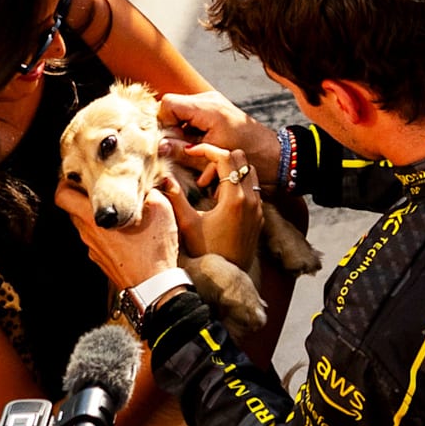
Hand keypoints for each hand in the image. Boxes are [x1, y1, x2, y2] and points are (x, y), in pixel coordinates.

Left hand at [56, 178, 181, 289]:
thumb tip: (147, 184)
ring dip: (97, 215)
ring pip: (86, 225)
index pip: (62, 195)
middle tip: (103, 188)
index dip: (66, 182)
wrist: (155, 287)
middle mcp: (88, 234)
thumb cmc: (154, 249)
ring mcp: (94, 250)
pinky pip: (98, 241)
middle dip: (85, 196)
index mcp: (93, 217)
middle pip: (73, 209)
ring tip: (118, 209)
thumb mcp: (159, 209)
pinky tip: (126, 232)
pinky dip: (106, 233)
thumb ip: (149, 190)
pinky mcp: (103, 261)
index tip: (79, 175)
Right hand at [158, 91, 280, 181]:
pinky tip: (200, 150)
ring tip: (193, 153)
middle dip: (172, 131)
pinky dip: (192, 134)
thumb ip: (182, 151)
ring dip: (182, 135)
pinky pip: (193, 118)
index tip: (171, 143)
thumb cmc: (250, 157)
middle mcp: (209, 100)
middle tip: (181, 151)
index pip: (168, 104)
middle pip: (173, 108)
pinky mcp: (216, 112)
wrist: (276, 157)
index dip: (164, 124)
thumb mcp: (213, 158)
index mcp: (208, 108)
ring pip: (182, 115)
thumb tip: (158, 146)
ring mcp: (213, 104)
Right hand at [167, 144, 263, 269]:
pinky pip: (253, 189)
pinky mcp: (260, 216)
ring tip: (212, 191)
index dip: (206, 150)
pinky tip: (221, 203)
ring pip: (249, 172)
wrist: (227, 275)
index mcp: (235, 198)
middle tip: (202, 179)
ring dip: (230, 173)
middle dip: (220, 160)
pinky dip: (238, 186)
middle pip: (241, 159)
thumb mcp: (188, 223)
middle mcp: (252, 199)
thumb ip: (175, 197)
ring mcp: (258, 207)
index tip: (192, 153)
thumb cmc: (206, 252)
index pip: (225, 157)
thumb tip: (164, 178)